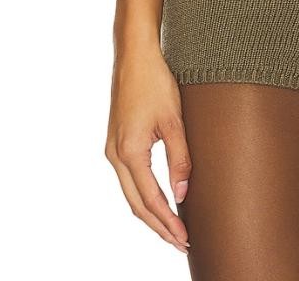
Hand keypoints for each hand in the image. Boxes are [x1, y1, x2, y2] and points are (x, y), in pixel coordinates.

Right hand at [105, 43, 191, 254]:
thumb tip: (182, 197)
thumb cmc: (156, 81)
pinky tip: (159, 199)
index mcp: (129, 152)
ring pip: (130, 193)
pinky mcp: (116, 140)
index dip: (168, 223)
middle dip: (158, 226)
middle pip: (136, 204)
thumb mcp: (174, 120)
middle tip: (181, 243)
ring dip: (150, 213)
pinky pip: (128, 178)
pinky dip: (143, 195)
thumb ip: (179, 159)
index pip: (150, 200)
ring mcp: (112, 148)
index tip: (185, 239)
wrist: (134, 54)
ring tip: (173, 228)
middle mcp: (115, 154)